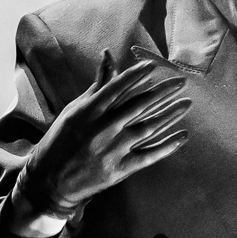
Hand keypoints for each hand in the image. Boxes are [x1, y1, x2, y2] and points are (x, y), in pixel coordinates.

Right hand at [11, 52, 191, 233]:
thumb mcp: (74, 111)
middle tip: (182, 81)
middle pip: (139, 106)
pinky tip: (183, 136)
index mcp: (88, 113)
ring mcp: (112, 151)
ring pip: (148, 128)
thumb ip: (98, 85)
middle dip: (163, 92)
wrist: (49, 182)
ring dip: (170, 115)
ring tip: (188, 103)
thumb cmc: (61, 140)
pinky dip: (167, 146)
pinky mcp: (118, 170)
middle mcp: (102, 130)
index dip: (136, 75)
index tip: (155, 66)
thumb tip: (109, 55)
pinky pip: (148, 156)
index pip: (117, 88)